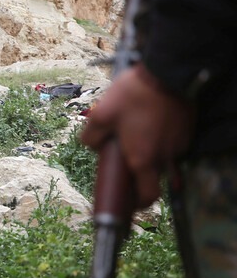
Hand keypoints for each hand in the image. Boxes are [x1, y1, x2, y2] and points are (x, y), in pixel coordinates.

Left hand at [81, 64, 194, 208]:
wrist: (166, 74)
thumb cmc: (132, 96)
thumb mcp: (100, 115)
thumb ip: (90, 137)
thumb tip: (91, 147)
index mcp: (142, 159)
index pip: (147, 196)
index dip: (138, 203)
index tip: (129, 201)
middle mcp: (164, 157)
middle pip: (156, 179)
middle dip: (142, 178)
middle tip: (128, 167)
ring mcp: (178, 145)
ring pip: (165, 161)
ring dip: (152, 157)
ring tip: (137, 138)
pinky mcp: (186, 131)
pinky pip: (172, 145)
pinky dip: (161, 142)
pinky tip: (150, 126)